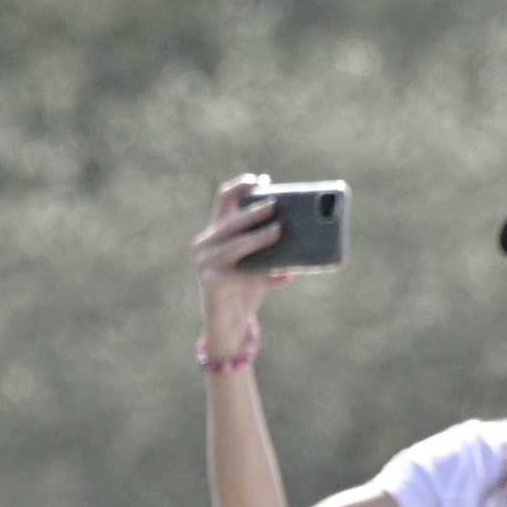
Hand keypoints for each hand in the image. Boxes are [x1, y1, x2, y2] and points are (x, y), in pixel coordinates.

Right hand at [193, 175, 289, 353]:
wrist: (229, 325)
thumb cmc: (247, 286)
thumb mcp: (257, 259)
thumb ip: (267, 240)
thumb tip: (300, 224)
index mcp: (216, 232)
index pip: (223, 199)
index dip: (241, 186)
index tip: (261, 180)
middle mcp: (206, 244)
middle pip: (232, 221)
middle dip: (255, 212)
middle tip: (277, 206)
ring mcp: (206, 265)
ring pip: (236, 246)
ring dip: (259, 238)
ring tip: (280, 232)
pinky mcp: (213, 286)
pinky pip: (245, 279)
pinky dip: (267, 278)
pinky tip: (287, 276)